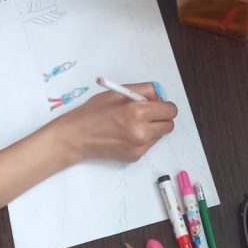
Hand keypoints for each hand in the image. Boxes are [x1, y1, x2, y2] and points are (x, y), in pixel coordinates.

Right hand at [52, 82, 176, 164]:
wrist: (77, 137)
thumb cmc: (94, 111)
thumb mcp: (118, 92)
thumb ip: (143, 91)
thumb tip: (160, 98)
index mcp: (137, 111)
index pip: (170, 110)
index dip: (164, 106)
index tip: (157, 105)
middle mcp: (141, 131)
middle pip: (169, 125)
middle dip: (161, 118)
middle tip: (148, 114)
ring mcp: (139, 146)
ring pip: (160, 135)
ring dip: (152, 128)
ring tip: (133, 124)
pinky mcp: (135, 156)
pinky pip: (149, 144)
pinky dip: (142, 138)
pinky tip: (125, 135)